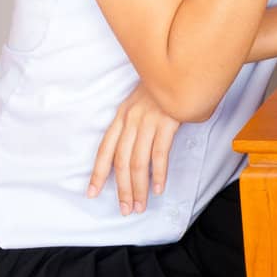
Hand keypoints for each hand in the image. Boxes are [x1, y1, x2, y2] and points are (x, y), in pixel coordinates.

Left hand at [89, 81, 181, 214]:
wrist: (185, 68)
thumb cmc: (168, 88)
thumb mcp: (143, 102)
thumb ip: (137, 122)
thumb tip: (135, 149)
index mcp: (122, 115)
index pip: (105, 149)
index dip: (98, 173)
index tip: (92, 192)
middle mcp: (131, 119)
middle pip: (121, 161)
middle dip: (122, 189)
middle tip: (125, 208)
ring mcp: (148, 121)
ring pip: (137, 162)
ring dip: (139, 187)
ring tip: (141, 204)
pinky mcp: (166, 123)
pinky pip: (159, 154)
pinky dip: (158, 174)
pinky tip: (159, 187)